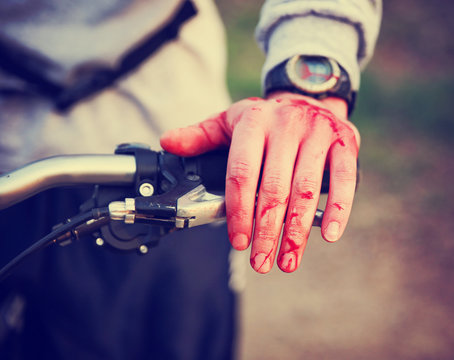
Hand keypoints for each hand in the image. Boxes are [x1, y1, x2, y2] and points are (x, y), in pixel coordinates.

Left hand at [160, 92, 359, 272]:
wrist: (308, 97)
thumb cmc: (266, 120)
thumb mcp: (230, 121)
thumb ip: (200, 135)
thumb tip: (168, 143)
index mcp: (254, 121)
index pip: (242, 172)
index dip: (239, 211)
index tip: (238, 240)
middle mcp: (287, 125)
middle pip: (274, 188)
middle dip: (267, 231)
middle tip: (261, 262)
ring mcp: (318, 133)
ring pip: (307, 189)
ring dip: (297, 231)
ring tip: (287, 260)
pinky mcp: (344, 143)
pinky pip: (344, 179)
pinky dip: (339, 209)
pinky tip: (328, 235)